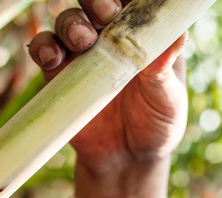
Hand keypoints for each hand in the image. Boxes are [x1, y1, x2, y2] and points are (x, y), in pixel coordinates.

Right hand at [28, 1, 187, 197]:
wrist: (123, 158)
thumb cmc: (156, 124)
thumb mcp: (169, 98)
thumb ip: (166, 68)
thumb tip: (179, 36)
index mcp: (143, 33)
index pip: (134, 0)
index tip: (126, 4)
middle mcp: (110, 37)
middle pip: (96, 2)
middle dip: (97, 1)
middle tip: (105, 17)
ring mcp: (81, 54)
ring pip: (68, 20)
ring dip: (71, 23)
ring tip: (81, 43)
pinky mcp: (57, 73)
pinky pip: (43, 49)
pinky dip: (42, 47)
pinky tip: (51, 58)